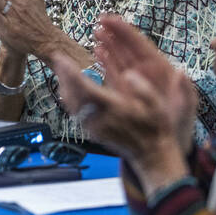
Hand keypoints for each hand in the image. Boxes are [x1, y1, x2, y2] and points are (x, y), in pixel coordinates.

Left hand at [54, 14, 195, 176]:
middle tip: (58, 58)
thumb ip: (143, 89)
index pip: (86, 90)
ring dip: (64, 86)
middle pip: (73, 96)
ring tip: (61, 69)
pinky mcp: (92, 132)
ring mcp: (93, 128)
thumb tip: (129, 74)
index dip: (72, 74)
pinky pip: (75, 112)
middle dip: (64, 76)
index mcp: (115, 110)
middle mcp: (99, 120)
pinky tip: (69, 87)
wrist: (150, 156)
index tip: (62, 59)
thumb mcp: (157, 106)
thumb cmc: (155, 128)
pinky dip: (69, 97)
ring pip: (71, 105)